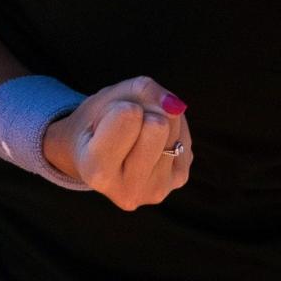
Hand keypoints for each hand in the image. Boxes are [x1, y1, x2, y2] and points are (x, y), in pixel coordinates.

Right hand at [42, 76, 190, 209]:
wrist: (95, 159)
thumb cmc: (96, 125)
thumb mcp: (105, 99)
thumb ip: (139, 91)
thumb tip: (176, 106)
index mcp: (97, 171)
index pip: (128, 116)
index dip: (119, 107)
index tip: (105, 122)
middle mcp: (128, 190)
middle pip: (159, 124)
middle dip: (144, 112)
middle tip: (126, 129)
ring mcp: (157, 189)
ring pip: (174, 124)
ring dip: (159, 117)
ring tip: (136, 136)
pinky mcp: (178, 180)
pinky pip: (185, 134)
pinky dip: (171, 130)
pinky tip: (151, 144)